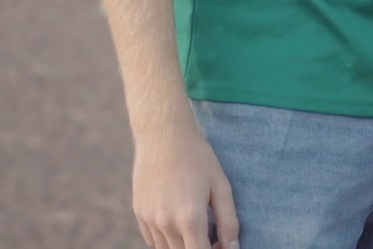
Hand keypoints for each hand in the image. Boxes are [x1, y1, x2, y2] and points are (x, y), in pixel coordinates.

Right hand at [132, 107, 239, 248]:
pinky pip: (153, 240)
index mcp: (190, 219)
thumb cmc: (197, 157)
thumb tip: (233, 247)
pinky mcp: (139, 213)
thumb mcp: (221, 186)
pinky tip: (178, 221)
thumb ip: (229, 221)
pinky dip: (166, 239)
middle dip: (199, 248)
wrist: (163, 135)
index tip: (221, 245)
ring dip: (182, 245)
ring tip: (195, 226)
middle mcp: (166, 224)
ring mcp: (149, 220)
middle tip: (212, 236)